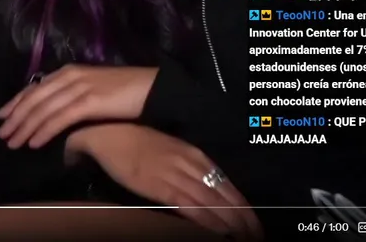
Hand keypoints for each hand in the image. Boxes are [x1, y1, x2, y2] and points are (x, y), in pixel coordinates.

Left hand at [0, 65, 156, 148]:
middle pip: (34, 99)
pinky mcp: (90, 102)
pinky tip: (35, 143)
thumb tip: (54, 112)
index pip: (34, 88)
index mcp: (68, 72)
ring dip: (25, 128)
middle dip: (15, 118)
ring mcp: (79, 88)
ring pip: (43, 110)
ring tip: (13, 143)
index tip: (2, 116)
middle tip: (1, 135)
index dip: (16, 102)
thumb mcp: (92, 89)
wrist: (153, 88)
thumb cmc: (125, 91)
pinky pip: (60, 119)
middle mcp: (69, 77)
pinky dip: (44, 131)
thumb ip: (72, 96)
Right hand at [77, 124, 262, 240]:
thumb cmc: (135, 143)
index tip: (255, 225)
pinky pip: (190, 206)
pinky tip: (219, 231)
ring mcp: (177, 175)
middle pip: (225, 196)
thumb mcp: (169, 152)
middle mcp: (191, 164)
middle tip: (257, 236)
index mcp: (196, 156)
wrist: (108, 135)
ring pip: (212, 203)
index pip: (228, 185)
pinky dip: (207, 220)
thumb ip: (187, 169)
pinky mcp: (161, 186)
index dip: (244, 207)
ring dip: (231, 223)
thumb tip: (204, 190)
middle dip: (244, 220)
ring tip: (244, 238)